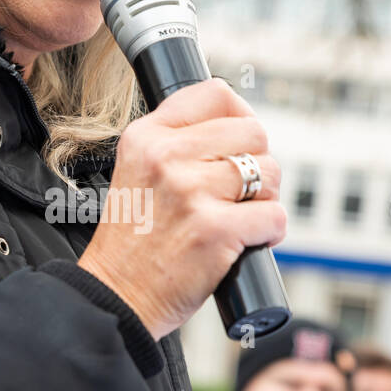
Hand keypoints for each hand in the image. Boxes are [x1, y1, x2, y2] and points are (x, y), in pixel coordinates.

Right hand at [77, 77, 285, 340]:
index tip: (241, 142)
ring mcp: (191, 192)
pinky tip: (246, 242)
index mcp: (147, 137)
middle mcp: (166, 157)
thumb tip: (239, 128)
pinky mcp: (214, 230)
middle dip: (258, 163)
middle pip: (253, 132)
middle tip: (240, 193)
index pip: (214, 94)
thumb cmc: (132, 242)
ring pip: (269, 172)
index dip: (241, 116)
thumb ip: (176, 145)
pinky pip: (274, 216)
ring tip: (240, 218)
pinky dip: (269, 233)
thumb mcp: (137, 172)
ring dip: (266, 199)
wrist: (115, 296)